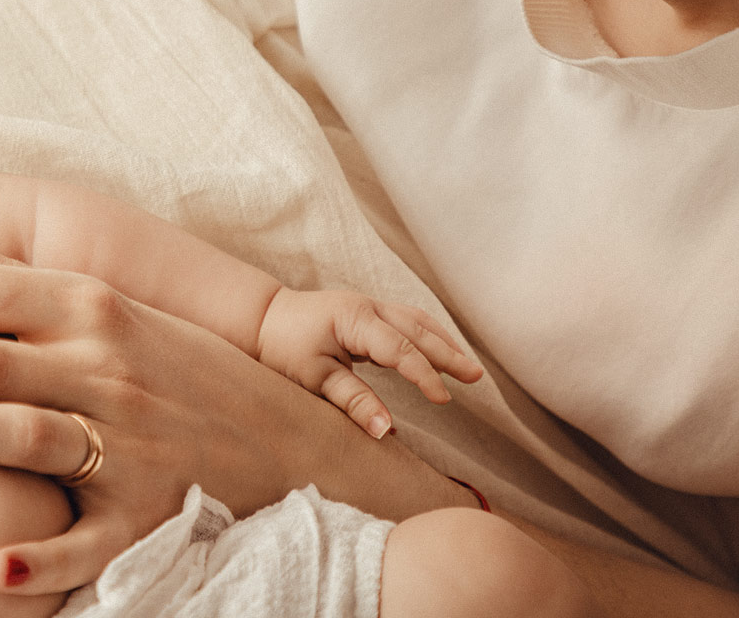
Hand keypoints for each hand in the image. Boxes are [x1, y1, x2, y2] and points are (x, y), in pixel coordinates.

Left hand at [0, 253, 392, 596]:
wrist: (297, 443)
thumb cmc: (182, 370)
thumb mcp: (111, 312)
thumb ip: (24, 291)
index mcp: (85, 304)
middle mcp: (102, 363)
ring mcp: (128, 440)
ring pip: (19, 429)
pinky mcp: (152, 513)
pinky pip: (91, 541)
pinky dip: (44, 557)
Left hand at [256, 288, 483, 440]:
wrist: (262, 320)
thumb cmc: (283, 349)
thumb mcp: (315, 379)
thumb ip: (355, 402)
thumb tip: (389, 431)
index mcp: (355, 320)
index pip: (400, 349)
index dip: (424, 375)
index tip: (444, 401)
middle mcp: (368, 307)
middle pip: (417, 329)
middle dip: (448, 353)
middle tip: (476, 377)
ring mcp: (369, 306)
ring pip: (416, 321)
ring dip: (443, 342)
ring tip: (468, 367)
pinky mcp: (367, 313)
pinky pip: (406, 321)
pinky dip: (427, 335)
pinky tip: (440, 350)